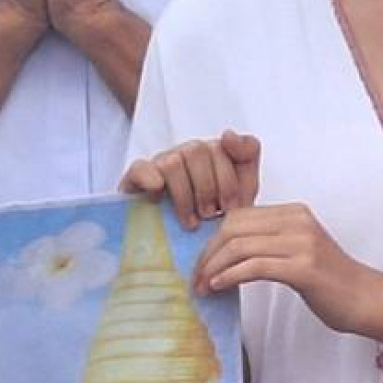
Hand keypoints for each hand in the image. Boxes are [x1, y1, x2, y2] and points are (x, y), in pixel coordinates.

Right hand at [124, 129, 261, 225]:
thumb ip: (246, 157)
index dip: (230, 178)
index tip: (232, 206)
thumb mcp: (241, 194)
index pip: (226, 146)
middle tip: (211, 216)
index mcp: (215, 152)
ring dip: (185, 196)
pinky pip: (140, 168)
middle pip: (199, 150)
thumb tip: (227, 133)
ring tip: (192, 222)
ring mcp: (161, 162)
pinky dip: (150, 180)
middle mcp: (188, 153)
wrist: (187, 249)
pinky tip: (159, 200)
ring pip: (173, 162)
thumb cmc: (215, 219)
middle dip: (209, 189)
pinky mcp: (136, 178)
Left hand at [194, 202, 382, 335]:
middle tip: (196, 279)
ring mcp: (302, 242)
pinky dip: (229, 276)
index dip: (211, 240)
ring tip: (203, 288)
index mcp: (293, 213)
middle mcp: (297, 221)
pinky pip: (254, 266)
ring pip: (240, 246)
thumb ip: (267, 244)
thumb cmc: (327, 281)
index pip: (237, 216)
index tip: (200, 266)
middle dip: (207, 254)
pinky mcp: (304, 268)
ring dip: (214, 269)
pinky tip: (218, 288)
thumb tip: (221, 253)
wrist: (365, 299)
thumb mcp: (295, 251)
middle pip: (233, 228)